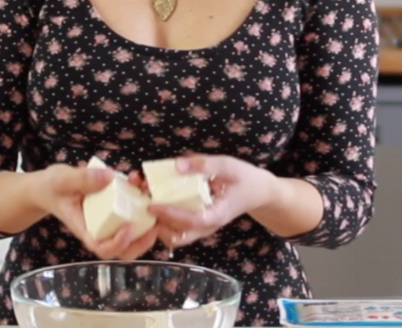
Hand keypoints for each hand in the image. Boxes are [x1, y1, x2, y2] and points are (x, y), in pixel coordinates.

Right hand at [30, 164, 159, 259]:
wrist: (48, 186)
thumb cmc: (52, 187)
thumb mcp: (62, 180)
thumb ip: (83, 179)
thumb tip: (109, 177)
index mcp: (85, 228)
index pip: (103, 248)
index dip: (119, 243)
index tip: (129, 227)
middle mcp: (99, 229)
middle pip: (124, 250)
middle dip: (143, 241)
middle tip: (156, 223)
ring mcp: (108, 221)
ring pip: (132, 234)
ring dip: (147, 221)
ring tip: (152, 200)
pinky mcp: (114, 209)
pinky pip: (131, 213)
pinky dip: (140, 202)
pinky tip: (140, 183)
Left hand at [145, 155, 276, 250]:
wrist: (258, 191)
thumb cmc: (244, 178)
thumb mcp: (228, 165)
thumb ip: (204, 164)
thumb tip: (177, 165)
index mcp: (216, 215)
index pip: (190, 221)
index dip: (169, 214)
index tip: (152, 204)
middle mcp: (206, 226)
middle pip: (176, 237)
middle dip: (157, 223)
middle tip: (144, 200)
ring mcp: (201, 227)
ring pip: (173, 235)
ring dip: (157, 220)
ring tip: (146, 197)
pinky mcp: (196, 222)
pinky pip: (175, 226)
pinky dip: (163, 216)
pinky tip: (155, 196)